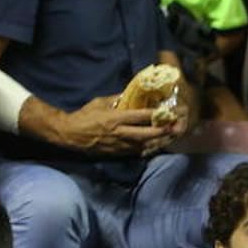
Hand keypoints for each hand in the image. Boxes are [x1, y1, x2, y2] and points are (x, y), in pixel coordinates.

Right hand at [52, 95, 173, 155]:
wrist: (70, 135)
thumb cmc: (84, 116)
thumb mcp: (99, 102)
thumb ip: (116, 99)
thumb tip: (131, 94)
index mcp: (115, 119)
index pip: (140, 116)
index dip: (156, 114)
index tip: (168, 110)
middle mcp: (120, 133)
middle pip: (148, 134)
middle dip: (164, 130)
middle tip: (176, 126)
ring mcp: (120, 145)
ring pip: (146, 145)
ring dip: (160, 141)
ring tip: (172, 136)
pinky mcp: (119, 153)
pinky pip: (139, 152)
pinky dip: (150, 148)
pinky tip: (157, 145)